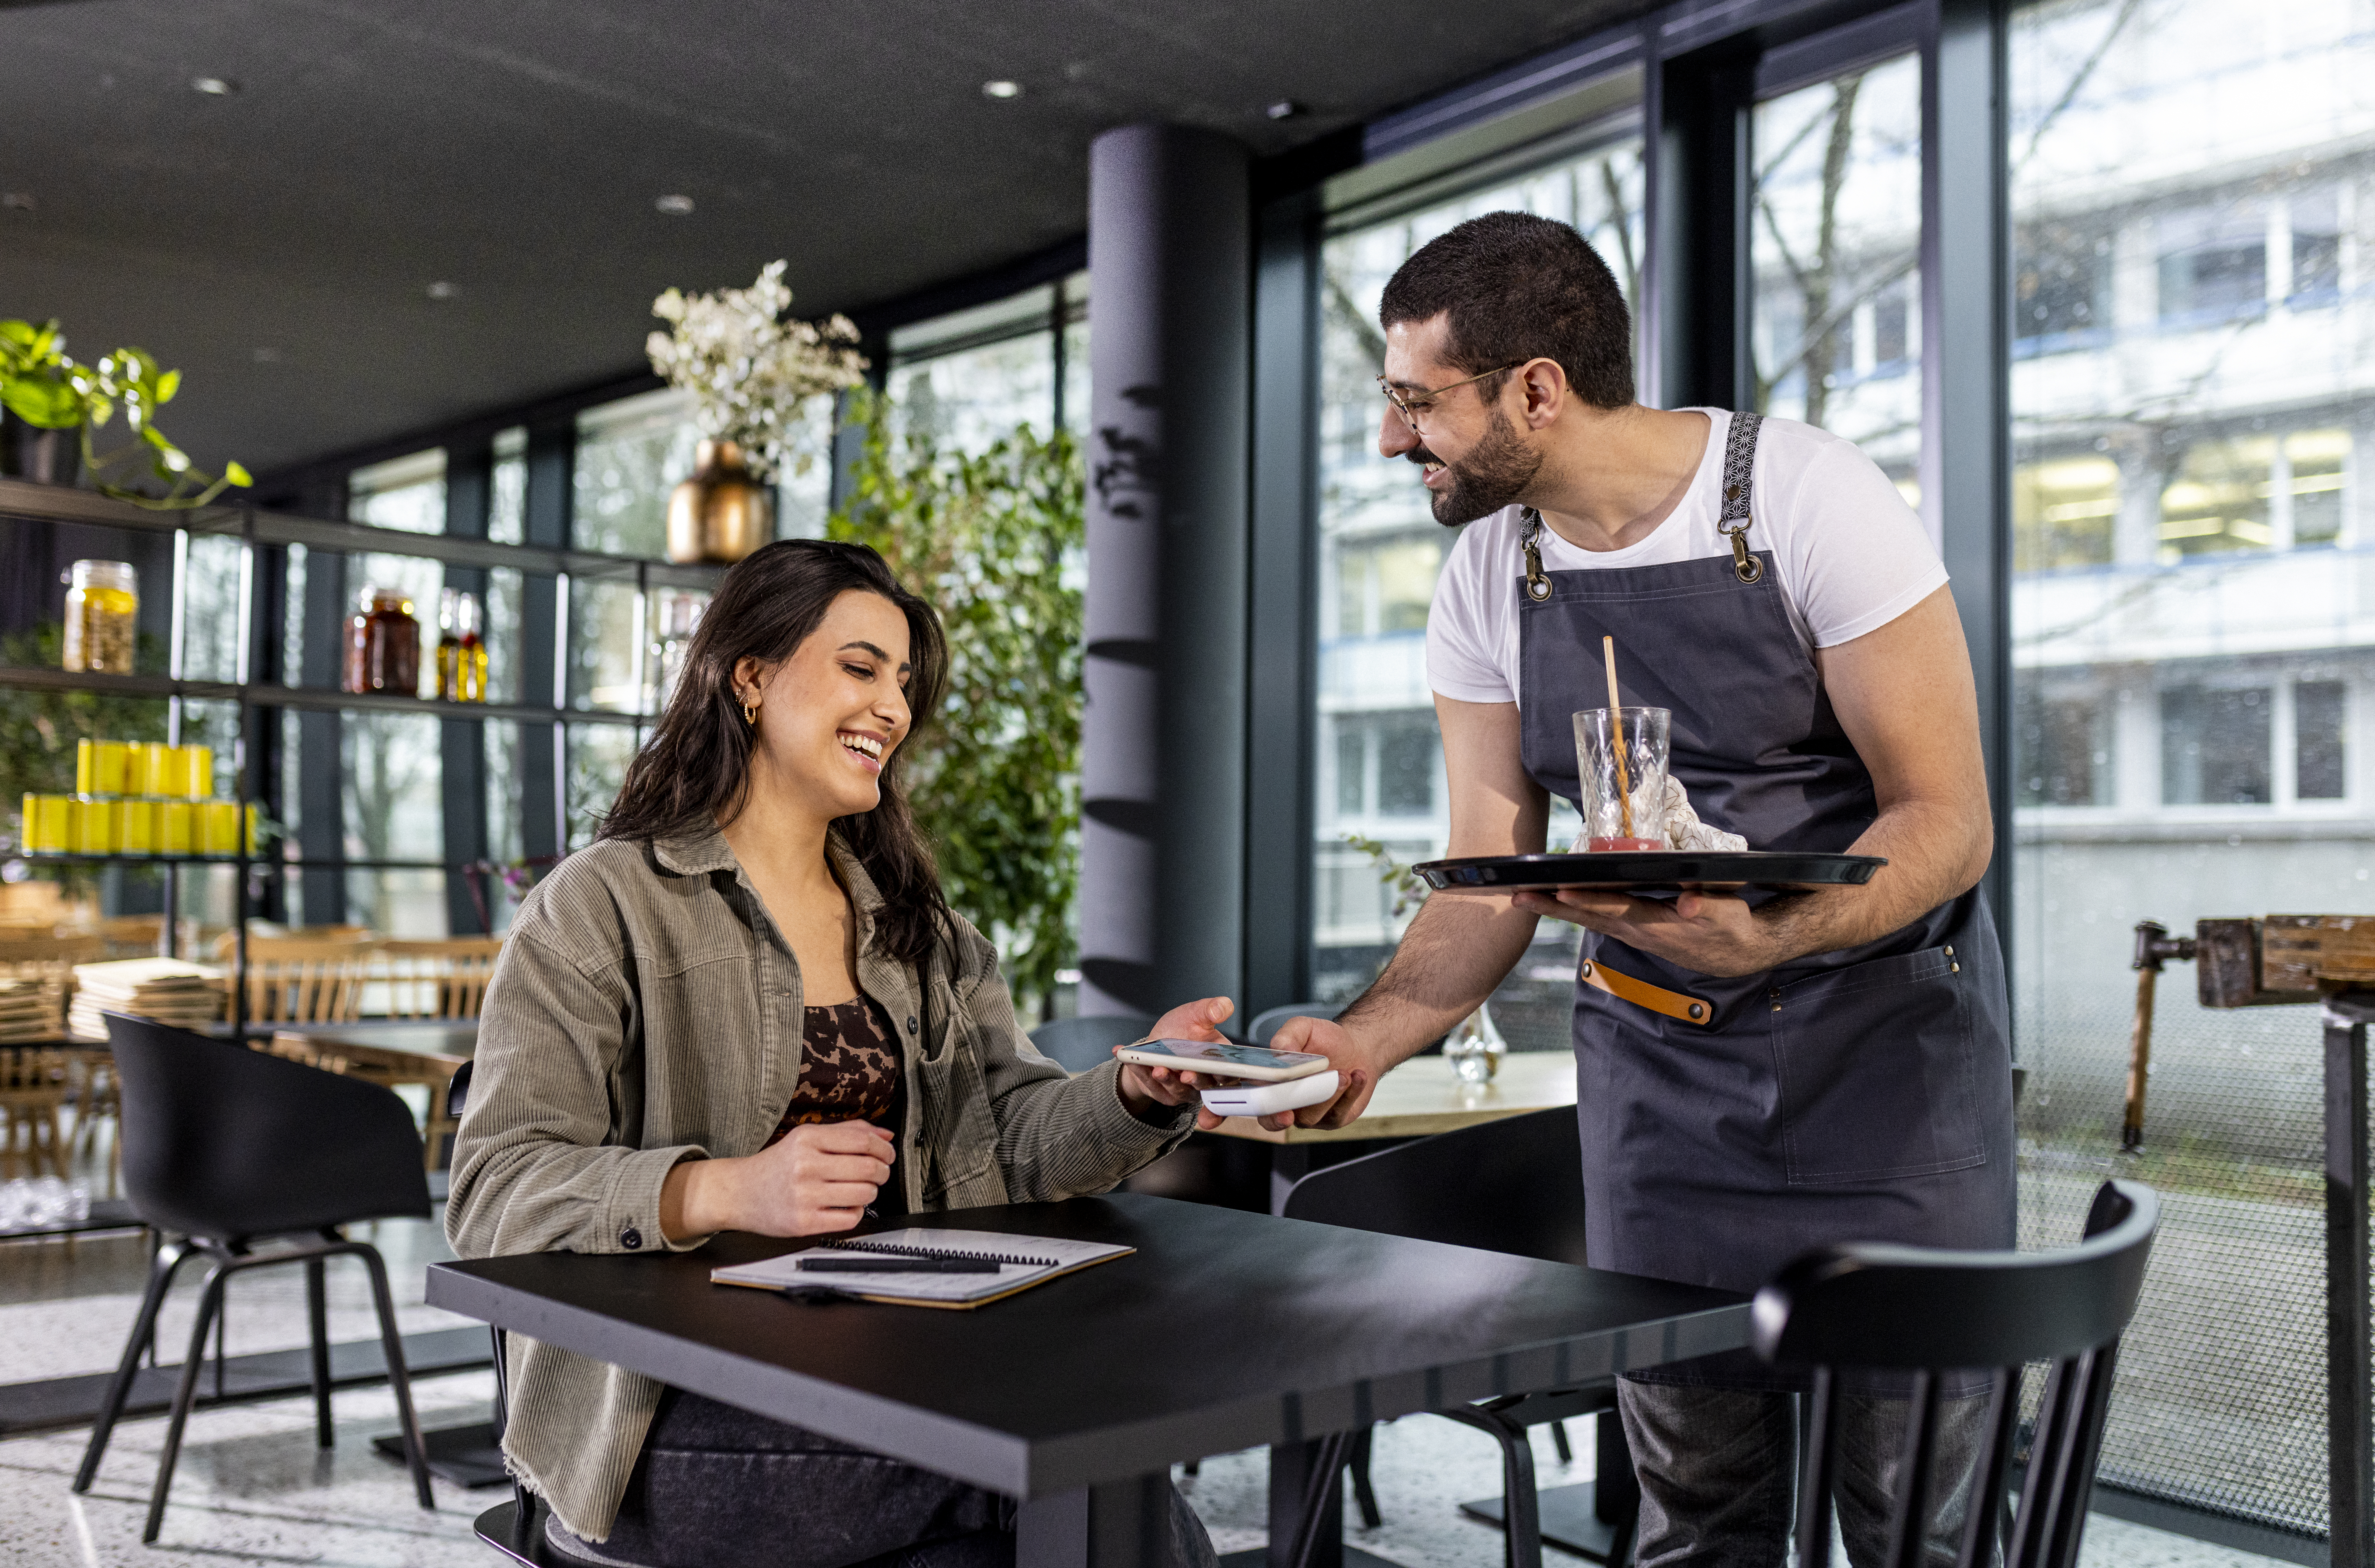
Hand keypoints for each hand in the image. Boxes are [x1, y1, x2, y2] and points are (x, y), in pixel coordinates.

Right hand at [661, 1120, 892, 1241]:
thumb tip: (886, 1135)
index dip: (883, 1149)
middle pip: (867, 1168)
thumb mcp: (806, 1137)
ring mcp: (804, 1196)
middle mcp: (805, 1166)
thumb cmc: (776, 1165)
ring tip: (860, 1189)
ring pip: (863, 1194)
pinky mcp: (804, 1223)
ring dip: (871, 1192)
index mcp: (807, 1139)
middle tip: (879, 1173)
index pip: (862, 1140)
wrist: (739, 1193)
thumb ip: (847, 1132)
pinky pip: (850, 1218)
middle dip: (882, 1172)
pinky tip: (845, 1206)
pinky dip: (856, 1212)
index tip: (887, 1154)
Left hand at [1114, 996, 1233, 1123]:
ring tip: (1158, 1068)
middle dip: (1196, 1080)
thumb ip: (1211, 1009)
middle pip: (1205, 1085)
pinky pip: (1154, 1086)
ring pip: (1179, 1090)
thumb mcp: (1195, 1013)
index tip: (1221, 1074)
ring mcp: (1185, 1089)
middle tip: (1187, 1074)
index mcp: (1219, 1061)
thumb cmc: (1181, 1029)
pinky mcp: (1165, 1094)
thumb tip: (1223, 1007)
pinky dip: (1142, 1073)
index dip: (1229, 1078)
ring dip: (1168, 1080)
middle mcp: (1205, 1079)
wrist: (1157, 1042)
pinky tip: (1132, 1060)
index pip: (1230, 1074)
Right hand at [1247, 1015, 1394, 1132]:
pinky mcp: (1332, 1119)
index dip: (1257, 1105)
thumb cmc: (1325, 1040)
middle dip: (1292, 1107)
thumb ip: (1287, 1036)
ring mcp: (1308, 1114)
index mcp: (1269, 1082)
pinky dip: (1348, 1095)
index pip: (1253, 1100)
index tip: (1270, 1102)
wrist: (1356, 1049)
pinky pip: (1336, 1114)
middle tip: (1309, 1089)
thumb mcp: (1304, 1028)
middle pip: (1277, 1118)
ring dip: (1327, 1094)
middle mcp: (1284, 1103)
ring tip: (1343, 1073)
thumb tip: (1279, 1050)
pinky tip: (1357, 1076)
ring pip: (1310, 1116)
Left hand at [1510, 886, 1779, 976]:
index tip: (1560, 889)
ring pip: (1588, 919)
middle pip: (1589, 917)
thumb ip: (1709, 909)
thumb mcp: (1728, 917)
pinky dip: (1572, 910)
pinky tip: (1551, 900)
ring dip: (1555, 908)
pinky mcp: (1632, 930)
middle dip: (1553, 906)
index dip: (1588, 900)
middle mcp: (1637, 931)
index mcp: (1657, 925)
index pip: (1616, 909)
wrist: (1735, 955)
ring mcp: (1632, 933)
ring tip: (1522, 896)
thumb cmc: (1731, 929)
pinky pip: (1596, 920)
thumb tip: (1688, 905)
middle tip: (1518, 896)